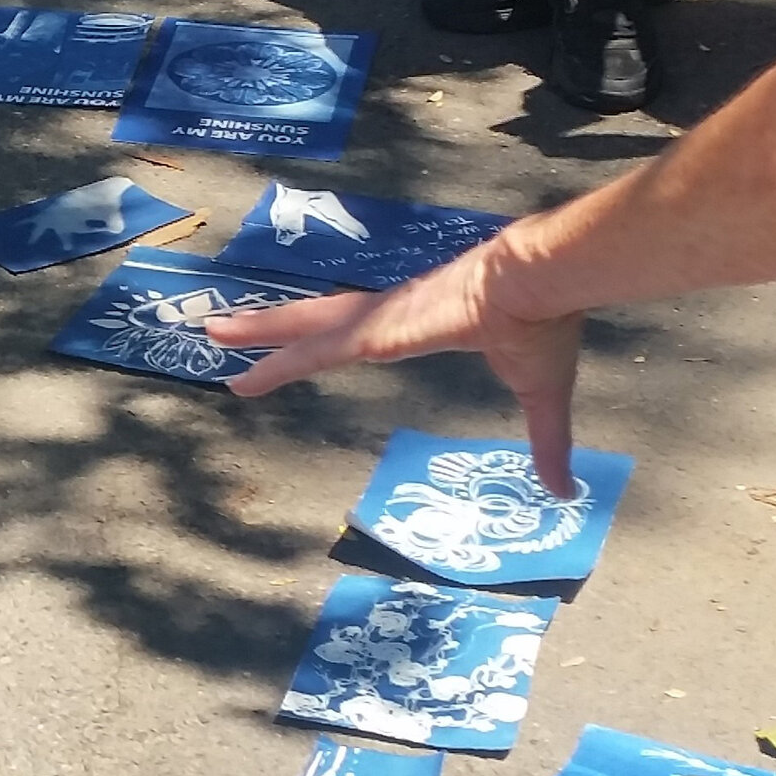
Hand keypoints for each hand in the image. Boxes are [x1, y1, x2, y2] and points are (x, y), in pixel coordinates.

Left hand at [206, 246, 586, 495]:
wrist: (545, 283)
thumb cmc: (543, 324)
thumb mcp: (542, 394)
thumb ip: (547, 444)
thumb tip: (566, 492)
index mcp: (420, 322)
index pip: (358, 331)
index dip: (325, 339)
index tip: (298, 346)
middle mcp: (390, 315)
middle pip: (316, 322)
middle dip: (271, 328)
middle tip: (221, 331)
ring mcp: (381, 320)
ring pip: (305, 327)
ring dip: (258, 331)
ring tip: (210, 332)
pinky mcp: (380, 330)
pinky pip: (319, 347)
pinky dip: (282, 356)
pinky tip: (249, 364)